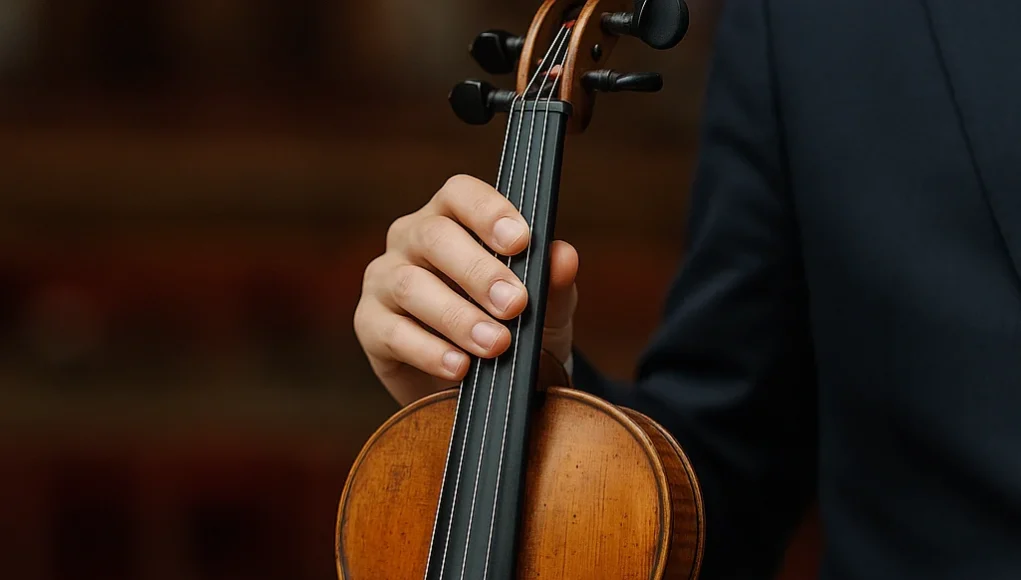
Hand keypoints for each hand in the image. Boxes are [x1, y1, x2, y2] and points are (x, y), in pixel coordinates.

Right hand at [355, 174, 578, 405]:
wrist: (486, 386)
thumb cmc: (512, 327)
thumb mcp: (544, 309)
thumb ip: (553, 284)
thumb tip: (563, 256)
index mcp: (452, 218)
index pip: (460, 194)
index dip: (488, 211)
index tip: (521, 241)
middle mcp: (411, 240)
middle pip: (434, 237)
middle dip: (478, 271)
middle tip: (514, 304)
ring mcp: (385, 280)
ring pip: (411, 285)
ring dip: (458, 317)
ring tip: (495, 344)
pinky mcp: (370, 325)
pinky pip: (392, 332)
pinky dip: (429, 351)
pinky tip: (459, 368)